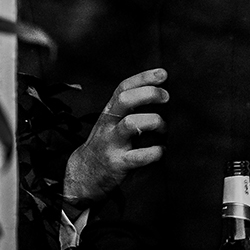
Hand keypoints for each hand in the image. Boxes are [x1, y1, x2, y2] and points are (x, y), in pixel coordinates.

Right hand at [62, 69, 167, 210]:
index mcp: (109, 112)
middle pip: (125, 100)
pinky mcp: (118, 163)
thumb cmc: (107, 143)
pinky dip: (155, 152)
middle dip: (149, 94)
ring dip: (154, 122)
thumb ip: (131, 107)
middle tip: (166, 97)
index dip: (143, 78)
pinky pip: (139, 156)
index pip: (123, 88)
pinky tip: (161, 150)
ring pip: (131, 124)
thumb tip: (163, 92)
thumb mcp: (113, 122)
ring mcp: (112, 143)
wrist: (83, 176)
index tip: (163, 73)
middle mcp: (109, 125)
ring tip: (164, 129)